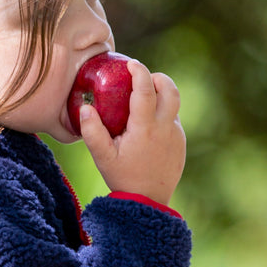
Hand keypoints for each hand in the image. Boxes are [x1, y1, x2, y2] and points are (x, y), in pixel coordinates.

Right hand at [78, 60, 185, 206]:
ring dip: (161, 96)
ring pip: (174, 105)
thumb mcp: (102, 157)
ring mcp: (176, 136)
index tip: (130, 64)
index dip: (139, 72)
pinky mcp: (180, 144)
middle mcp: (165, 128)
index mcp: (145, 128)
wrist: (148, 202)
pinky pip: (173, 121)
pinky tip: (147, 125)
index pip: (146, 90)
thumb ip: (92, 131)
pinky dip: (162, 114)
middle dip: (158, 78)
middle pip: (170, 90)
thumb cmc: (122, 178)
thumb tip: (85, 107)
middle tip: (143, 78)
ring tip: (142, 102)